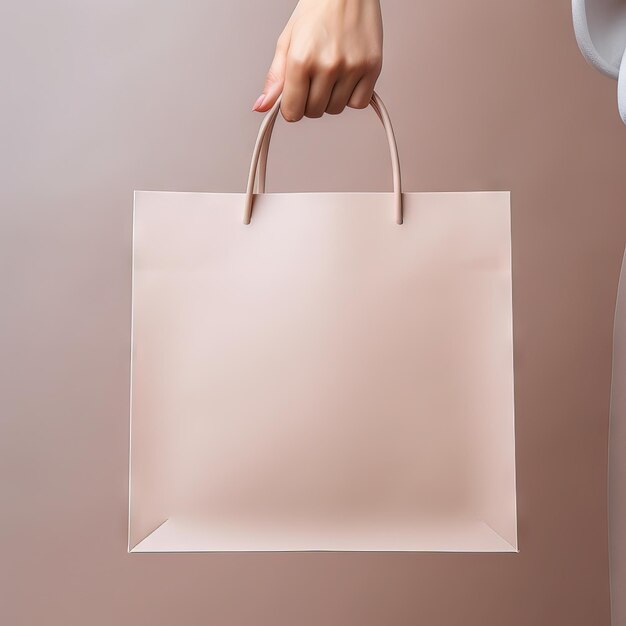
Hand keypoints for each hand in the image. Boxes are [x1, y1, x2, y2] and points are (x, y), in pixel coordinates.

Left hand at [253, 0, 382, 120]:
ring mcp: (352, 68)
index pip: (293, 112)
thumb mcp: (287, 42)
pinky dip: (352, 96)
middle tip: (314, 77)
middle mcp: (328, 65)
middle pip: (314, 112)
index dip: (292, 107)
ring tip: (332, 73)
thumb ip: (275, 78)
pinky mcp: (372, 68)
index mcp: (301, 59)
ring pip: (336, 109)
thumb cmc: (317, 11)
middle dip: (311, 100)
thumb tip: (262, 107)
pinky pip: (358, 103)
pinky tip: (348, 77)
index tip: (296, 96)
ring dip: (331, 98)